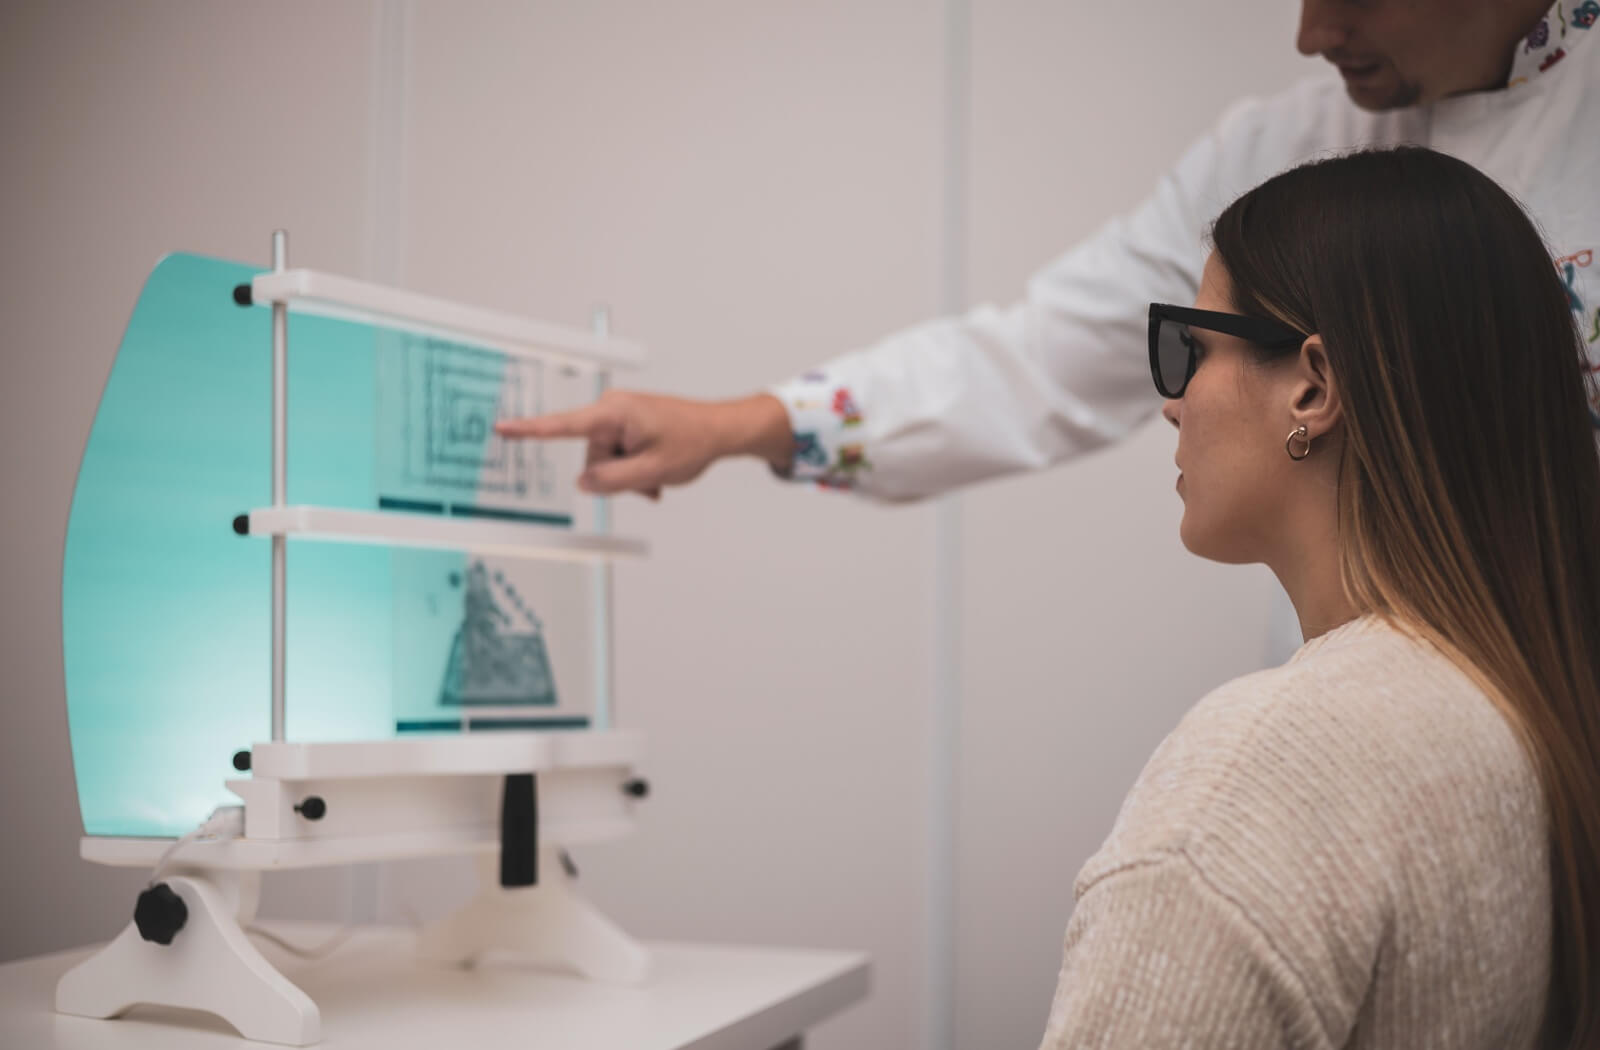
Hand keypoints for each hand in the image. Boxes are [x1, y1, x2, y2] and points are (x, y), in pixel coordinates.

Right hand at [494, 391, 793, 497]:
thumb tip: (583, 483)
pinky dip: (634, 469)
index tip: (502, 428)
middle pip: (592, 457)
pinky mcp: (626, 426)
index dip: (530, 430)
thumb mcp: (652, 471)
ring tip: (657, 474)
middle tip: (651, 477)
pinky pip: (617, 456)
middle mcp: (611, 411)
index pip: (563, 425)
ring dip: (629, 475)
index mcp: (614, 413)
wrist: (720, 430)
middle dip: (617, 475)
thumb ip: (612, 481)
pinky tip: (655, 473)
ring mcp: (618, 418)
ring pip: (606, 461)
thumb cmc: (693, 441)